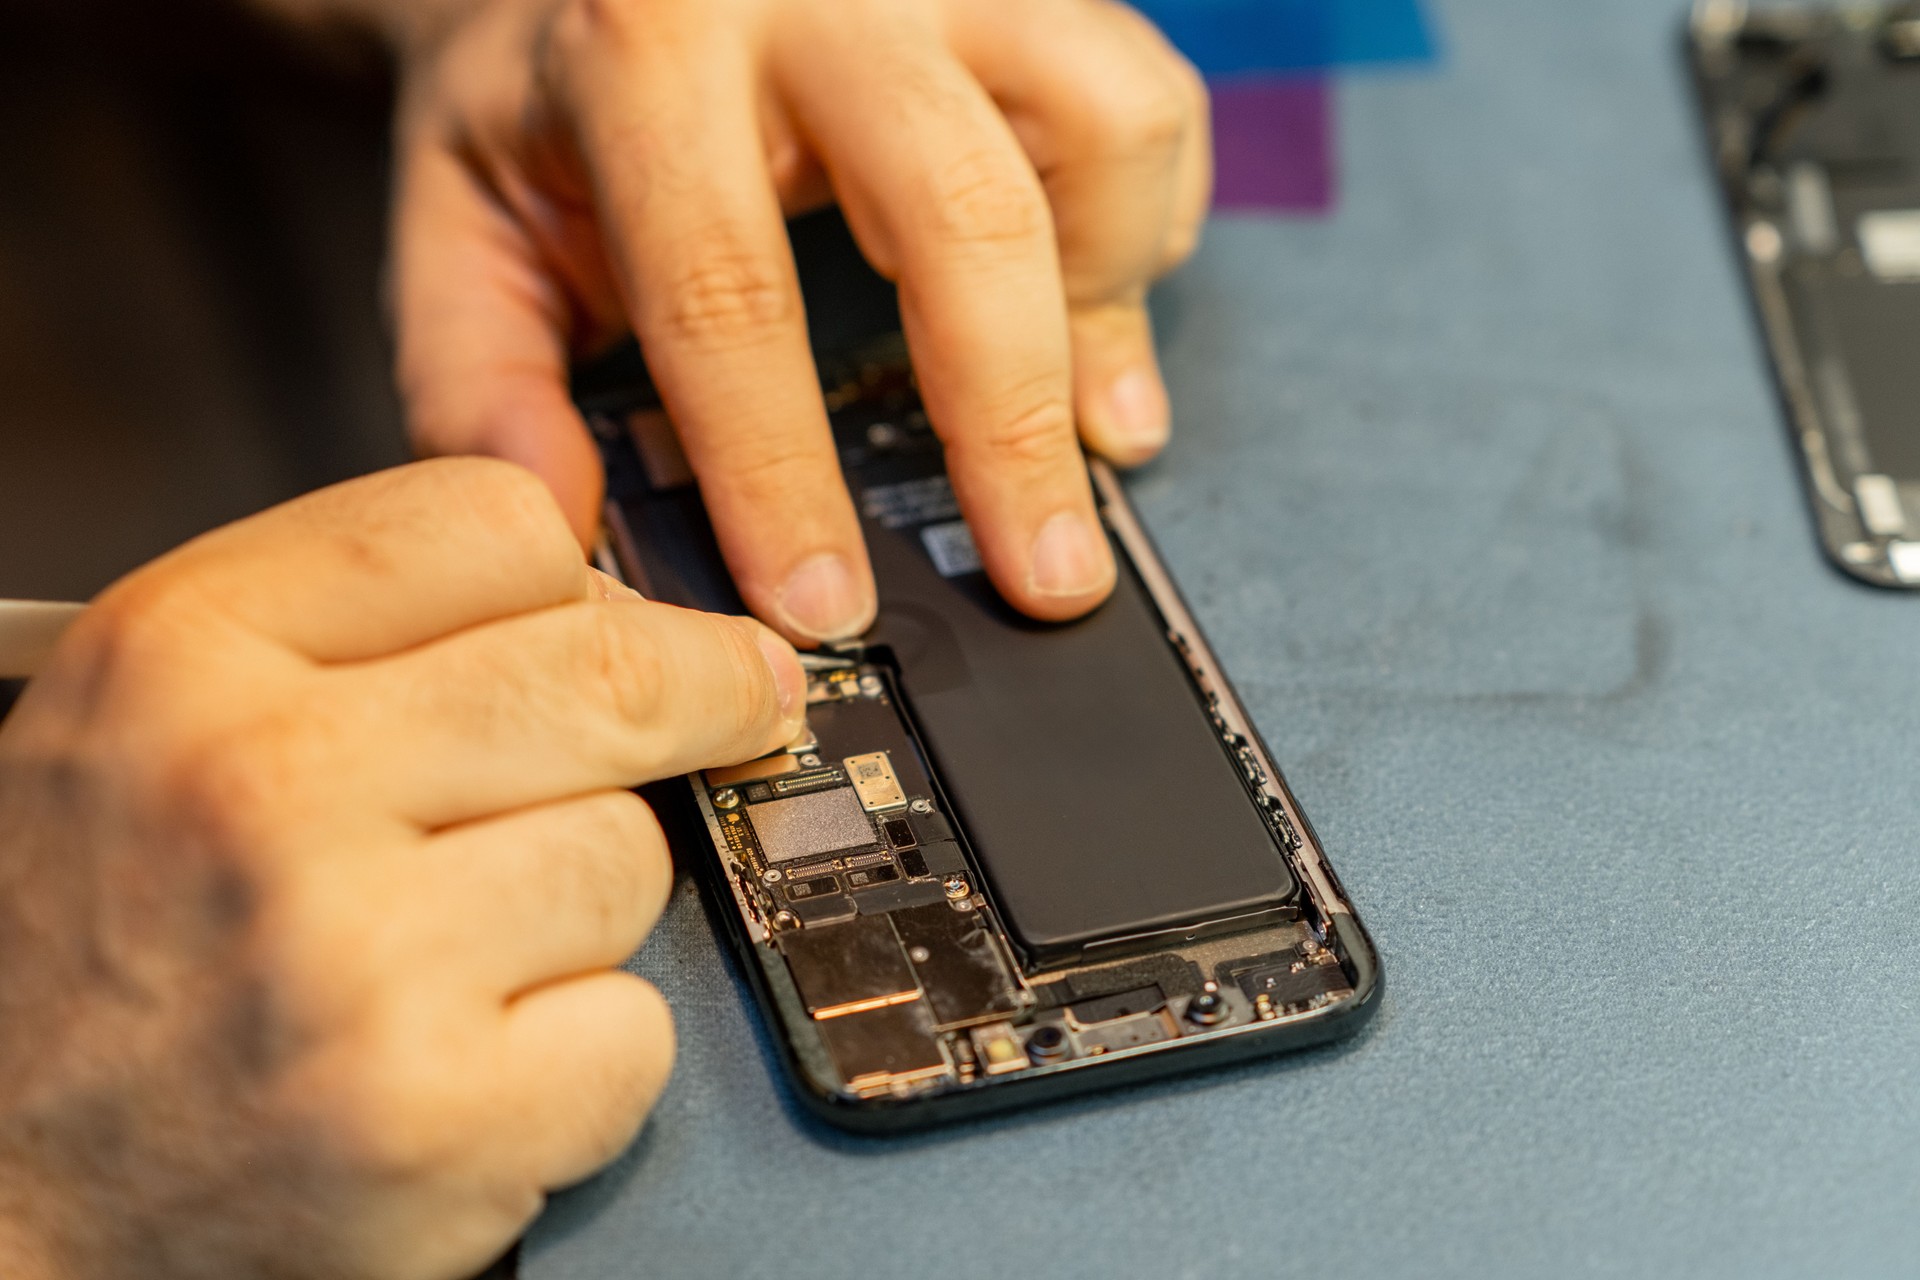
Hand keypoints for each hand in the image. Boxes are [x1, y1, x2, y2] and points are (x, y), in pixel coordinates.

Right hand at [0, 459, 803, 1279]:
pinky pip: (635, 1028)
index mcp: (186, 655)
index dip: (585, 576)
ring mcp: (355, 960)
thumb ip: (347, 626)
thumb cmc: (84, 953)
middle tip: (737, 704)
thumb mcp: (149, 717)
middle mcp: (262, 790)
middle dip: (708, 692)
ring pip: (631, 855)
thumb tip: (590, 592)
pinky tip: (483, 1059)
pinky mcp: (435, 1117)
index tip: (632, 617)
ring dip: (593, 905)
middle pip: (608, 675)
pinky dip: (589, 1056)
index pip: (491, 524)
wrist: (0, 1192)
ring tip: (471, 952)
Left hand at [379, 0, 1210, 640]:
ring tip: (1093, 428)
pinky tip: (1090, 312)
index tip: (821, 601)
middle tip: (1043, 579)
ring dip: (1107, 302)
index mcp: (651, 51)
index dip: (780, 468)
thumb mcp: (462, 214)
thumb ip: (485, 372)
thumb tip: (564, 524)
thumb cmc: (554, 93)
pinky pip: (1149, 102)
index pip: (730, 288)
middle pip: (965, 216)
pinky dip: (1143, 228)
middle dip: (1012, 428)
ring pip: (1108, 127)